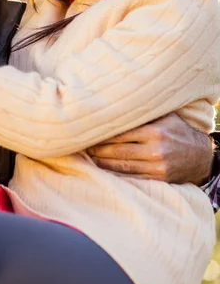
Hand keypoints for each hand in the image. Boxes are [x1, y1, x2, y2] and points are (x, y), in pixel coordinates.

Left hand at [87, 114, 213, 183]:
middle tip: (83, 147)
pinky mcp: (158, 178)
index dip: (102, 135)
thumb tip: (115, 105)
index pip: (120, 133)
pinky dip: (115, 174)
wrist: (201, 155)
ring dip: (102, 163)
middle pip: (118, 151)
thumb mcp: (165, 116)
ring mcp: (156, 166)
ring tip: (89, 158)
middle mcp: (155, 150)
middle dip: (98, 150)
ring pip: (122, 166)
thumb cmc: (178, 130)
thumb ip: (143, 113)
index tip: (88, 133)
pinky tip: (104, 169)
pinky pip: (131, 177)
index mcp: (154, 131)